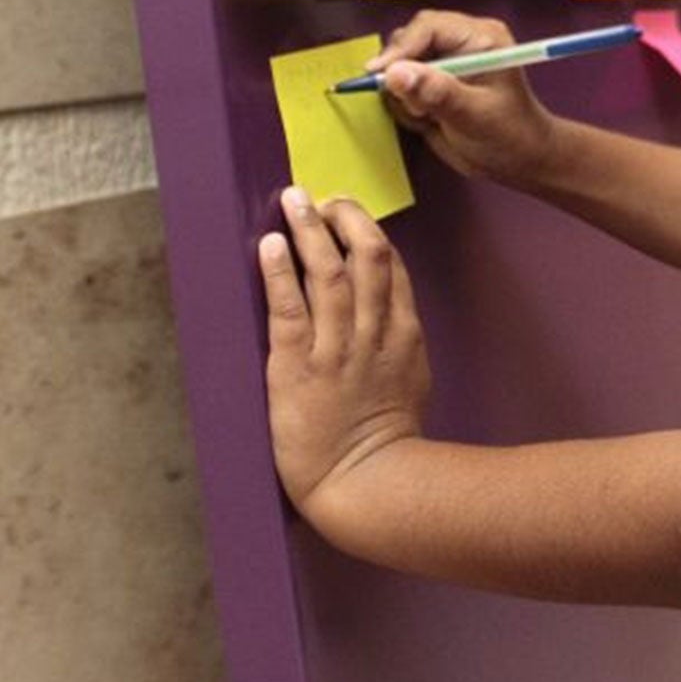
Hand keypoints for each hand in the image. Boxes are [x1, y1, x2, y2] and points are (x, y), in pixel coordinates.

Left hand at [258, 187, 430, 518]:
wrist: (369, 483)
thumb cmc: (388, 443)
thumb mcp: (410, 381)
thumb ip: (399, 345)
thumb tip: (385, 320)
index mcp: (403, 335)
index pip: (390, 269)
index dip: (367, 233)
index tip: (347, 214)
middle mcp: (373, 332)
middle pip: (365, 257)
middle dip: (345, 218)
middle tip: (322, 198)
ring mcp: (336, 348)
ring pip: (327, 273)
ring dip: (309, 231)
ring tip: (293, 201)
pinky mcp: (298, 367)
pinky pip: (288, 309)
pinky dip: (278, 272)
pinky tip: (270, 245)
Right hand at [367, 12, 559, 185]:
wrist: (519, 161)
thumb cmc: (509, 135)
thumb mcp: (473, 116)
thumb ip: (436, 93)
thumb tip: (394, 72)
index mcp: (479, 37)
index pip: (428, 27)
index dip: (401, 49)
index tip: (379, 75)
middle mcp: (460, 42)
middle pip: (408, 41)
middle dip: (403, 76)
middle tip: (420, 109)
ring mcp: (444, 62)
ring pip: (399, 66)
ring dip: (405, 95)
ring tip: (431, 118)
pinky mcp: (432, 83)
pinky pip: (400, 87)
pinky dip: (406, 106)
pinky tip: (429, 121)